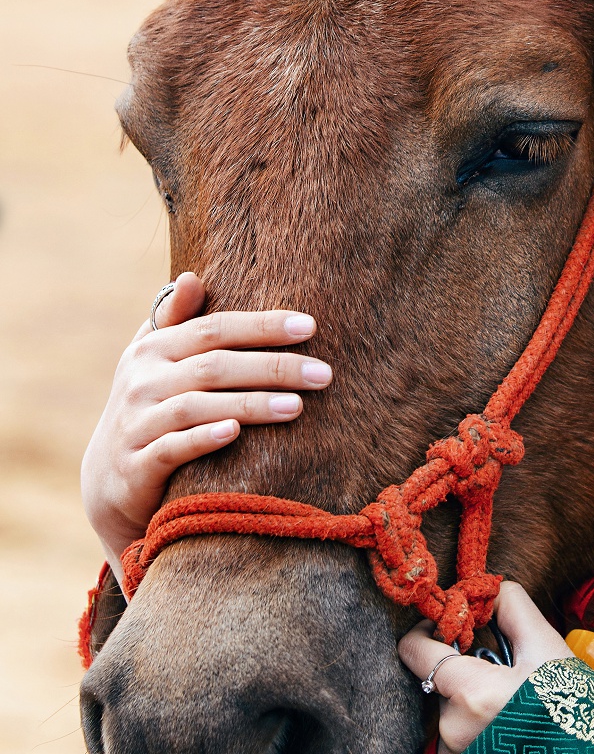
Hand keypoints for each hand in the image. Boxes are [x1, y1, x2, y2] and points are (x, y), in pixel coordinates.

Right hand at [80, 272, 332, 582]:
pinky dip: (202, 438)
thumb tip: (192, 276)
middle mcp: (143, 381)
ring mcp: (137, 422)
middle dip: (272, 367)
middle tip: (322, 373)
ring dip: (250, 404)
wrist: (111, 477)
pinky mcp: (137, 464)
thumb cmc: (151, 406)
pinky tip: (235, 433)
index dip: (262, 325)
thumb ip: (175, 320)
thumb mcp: (155, 361)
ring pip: (197, 406)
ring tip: (298, 406)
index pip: (214, 328)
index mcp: (153, 348)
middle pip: (214, 366)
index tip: (310, 326)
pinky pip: (172, 447)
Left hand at [398, 581, 573, 753]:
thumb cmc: (574, 709)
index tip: (454, 627)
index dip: (430, 630)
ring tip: (513, 710)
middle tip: (508, 678)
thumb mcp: (547, 649)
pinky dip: (475, 730)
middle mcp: (452, 730)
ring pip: (449, 712)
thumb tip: (488, 590)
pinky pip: (455, 740)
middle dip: (468, 672)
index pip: (415, 651)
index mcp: (470, 693)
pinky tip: (508, 733)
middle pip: (440, 681)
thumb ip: (512, 608)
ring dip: (473, 703)